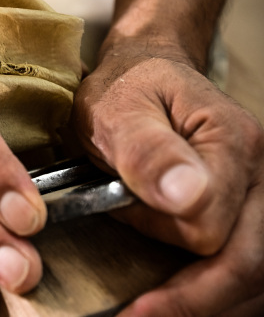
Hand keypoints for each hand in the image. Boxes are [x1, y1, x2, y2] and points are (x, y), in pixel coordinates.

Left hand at [72, 46, 263, 315]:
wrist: (143, 75)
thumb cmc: (125, 90)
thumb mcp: (118, 110)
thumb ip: (147, 150)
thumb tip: (187, 197)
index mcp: (229, 142)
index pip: (213, 230)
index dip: (174, 269)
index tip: (133, 303)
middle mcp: (258, 170)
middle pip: (251, 261)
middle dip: (196, 300)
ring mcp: (257, 190)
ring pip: (258, 270)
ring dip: (208, 299)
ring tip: (156, 312)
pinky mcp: (246, 205)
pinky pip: (248, 260)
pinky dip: (220, 290)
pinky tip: (185, 299)